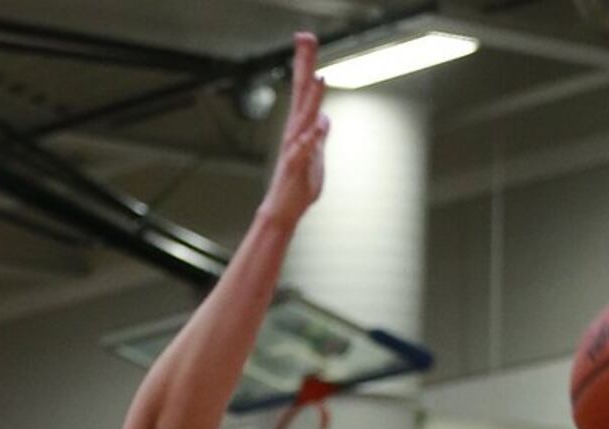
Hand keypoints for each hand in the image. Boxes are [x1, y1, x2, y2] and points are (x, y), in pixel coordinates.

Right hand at [260, 34, 327, 229]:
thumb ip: (319, 137)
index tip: (307, 39)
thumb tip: (324, 119)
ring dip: (311, 99)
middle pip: (300, 93)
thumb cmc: (298, 186)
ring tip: (318, 78)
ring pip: (303, 119)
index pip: (303, 90)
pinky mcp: (296, 167)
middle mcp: (294, 132)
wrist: (284, 211)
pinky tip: (319, 125)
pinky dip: (312, 138)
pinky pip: (305, 150)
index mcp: (299, 128)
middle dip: (304, 66)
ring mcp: (294, 148)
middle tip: (305, 38)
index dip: (305, 65)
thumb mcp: (315, 157)